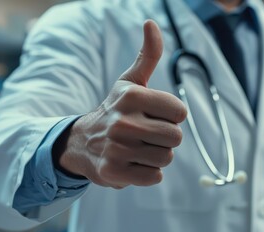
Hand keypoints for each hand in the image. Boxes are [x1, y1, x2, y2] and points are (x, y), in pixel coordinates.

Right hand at [54, 20, 186, 188]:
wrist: (83, 142)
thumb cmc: (116, 109)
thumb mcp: (130, 81)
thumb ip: (148, 54)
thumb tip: (151, 23)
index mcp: (131, 96)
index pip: (180, 112)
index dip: (171, 116)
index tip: (154, 115)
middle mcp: (123, 121)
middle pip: (176, 137)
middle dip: (165, 138)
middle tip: (146, 134)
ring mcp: (117, 148)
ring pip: (166, 158)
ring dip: (156, 155)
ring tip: (138, 148)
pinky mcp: (114, 172)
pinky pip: (154, 177)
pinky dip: (147, 173)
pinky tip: (132, 163)